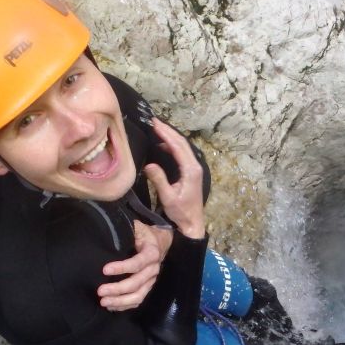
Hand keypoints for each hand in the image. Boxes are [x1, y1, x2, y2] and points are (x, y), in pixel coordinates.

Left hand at [98, 221, 172, 310]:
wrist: (160, 243)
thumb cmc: (145, 234)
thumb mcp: (138, 227)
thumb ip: (129, 228)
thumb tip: (111, 230)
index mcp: (151, 253)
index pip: (137, 263)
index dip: (121, 268)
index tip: (104, 270)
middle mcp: (153, 269)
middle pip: (136, 283)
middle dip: (117, 289)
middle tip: (100, 291)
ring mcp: (151, 281)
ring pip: (138, 296)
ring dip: (120, 301)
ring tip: (104, 301)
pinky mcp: (147, 287)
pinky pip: (137, 300)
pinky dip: (124, 305)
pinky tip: (111, 306)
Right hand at [143, 119, 205, 238]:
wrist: (192, 223)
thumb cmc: (181, 212)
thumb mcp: (168, 198)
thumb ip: (159, 180)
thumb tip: (149, 165)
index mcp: (190, 170)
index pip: (178, 147)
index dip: (166, 134)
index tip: (155, 124)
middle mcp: (194, 166)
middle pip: (182, 143)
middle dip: (168, 131)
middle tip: (154, 121)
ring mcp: (194, 168)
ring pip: (183, 147)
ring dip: (170, 137)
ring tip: (157, 129)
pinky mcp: (191, 172)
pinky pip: (182, 154)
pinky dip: (172, 146)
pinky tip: (162, 145)